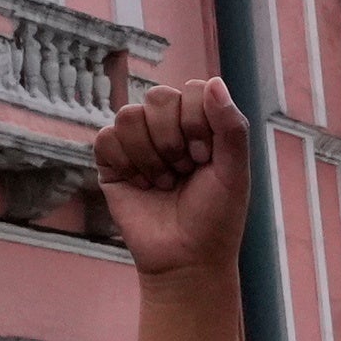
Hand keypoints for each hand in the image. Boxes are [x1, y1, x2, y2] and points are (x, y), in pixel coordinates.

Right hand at [93, 76, 256, 340]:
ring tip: (164, 182)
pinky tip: (142, 185)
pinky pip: (106, 138)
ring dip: (151, 154)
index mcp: (200, 124)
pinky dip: (126, 163)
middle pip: (158, 97)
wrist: (187, 259)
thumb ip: (230, 126)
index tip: (206, 157)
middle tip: (185, 170)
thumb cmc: (216, 217)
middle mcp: (168, 128)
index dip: (198, 122)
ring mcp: (138, 143)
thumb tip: (214, 81)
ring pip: (129, 115)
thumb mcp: (235, 171)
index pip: (192, 90)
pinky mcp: (111, 162)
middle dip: (174, 139)